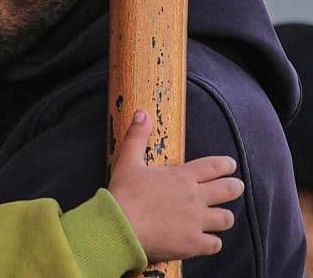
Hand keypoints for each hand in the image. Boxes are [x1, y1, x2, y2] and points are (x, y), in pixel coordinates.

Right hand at [108, 110, 243, 262]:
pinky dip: (213, 242)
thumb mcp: (127, 160)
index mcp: (182, 176)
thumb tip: (142, 113)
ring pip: (226, 218)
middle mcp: (195, 197)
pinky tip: (207, 240)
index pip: (214, 166)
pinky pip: (215, 244)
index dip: (226, 165)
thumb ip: (137, 136)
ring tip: (221, 216)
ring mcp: (196, 221)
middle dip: (235, 187)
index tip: (230, 165)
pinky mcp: (193, 243)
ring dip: (224, 216)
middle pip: (228, 190)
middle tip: (236, 187)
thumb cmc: (123, 193)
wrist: (119, 227)